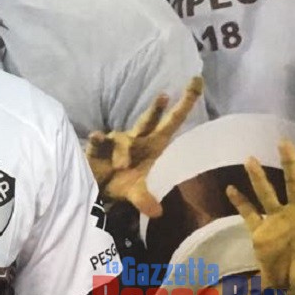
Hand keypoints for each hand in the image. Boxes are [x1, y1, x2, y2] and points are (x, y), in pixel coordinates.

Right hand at [86, 76, 203, 217]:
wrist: (97, 185)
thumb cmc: (124, 183)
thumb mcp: (136, 193)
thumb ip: (145, 200)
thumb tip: (157, 212)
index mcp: (154, 145)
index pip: (173, 122)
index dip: (185, 103)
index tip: (198, 81)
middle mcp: (138, 139)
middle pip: (149, 120)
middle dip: (157, 107)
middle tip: (166, 94)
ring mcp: (118, 142)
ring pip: (123, 139)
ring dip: (122, 150)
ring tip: (120, 167)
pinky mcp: (99, 148)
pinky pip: (100, 142)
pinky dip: (98, 140)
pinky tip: (96, 137)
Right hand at [225, 141, 294, 294]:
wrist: (289, 292)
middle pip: (294, 182)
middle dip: (289, 163)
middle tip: (283, 142)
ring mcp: (277, 220)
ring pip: (267, 193)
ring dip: (259, 176)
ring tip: (250, 159)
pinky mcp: (259, 231)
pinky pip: (248, 213)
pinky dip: (239, 202)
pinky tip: (230, 189)